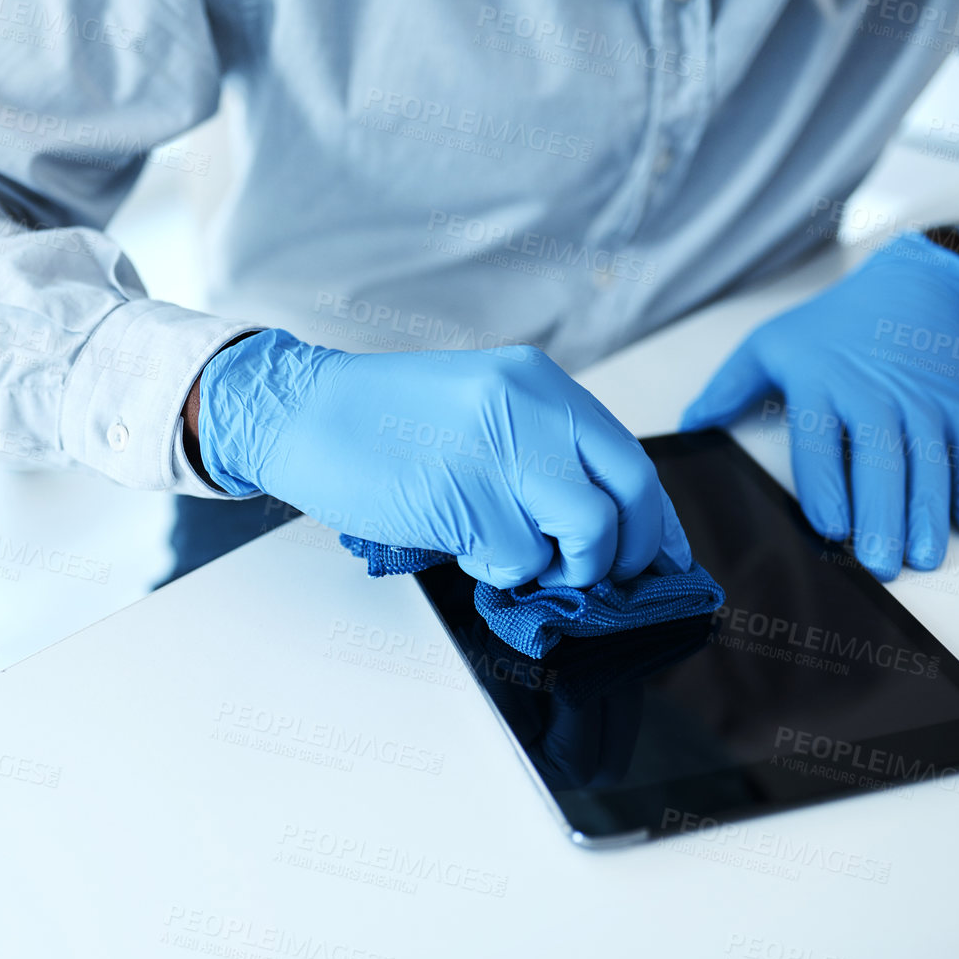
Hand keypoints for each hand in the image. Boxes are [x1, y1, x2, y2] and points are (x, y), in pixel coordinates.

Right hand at [193, 329, 691, 588]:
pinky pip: (516, 561)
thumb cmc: (384, 422)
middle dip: (621, 554)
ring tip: (499, 549)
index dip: (652, 522)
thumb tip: (607, 525)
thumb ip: (543, 451)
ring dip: (549, 566)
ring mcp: (500, 452)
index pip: (631, 460)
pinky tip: (459, 544)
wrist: (301, 414)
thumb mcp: (482, 408)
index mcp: (540, 384)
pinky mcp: (464, 498)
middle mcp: (531, 408)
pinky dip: (495, 570)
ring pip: (579, 538)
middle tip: (595, 575)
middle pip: (628, 499)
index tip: (657, 560)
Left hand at [681, 233, 958, 579]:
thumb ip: (729, 387)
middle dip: (882, 514)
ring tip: (923, 557)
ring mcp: (923, 403)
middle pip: (881, 460)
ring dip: (928, 512)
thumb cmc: (833, 327)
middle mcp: (876, 395)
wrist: (916, 288)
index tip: (832, 526)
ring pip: (929, 463)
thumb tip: (689, 424)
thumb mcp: (772, 344)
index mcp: (823, 383)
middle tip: (879, 564)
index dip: (828, 485)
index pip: (821, 441)